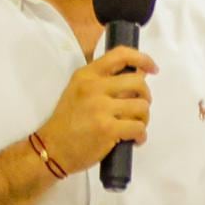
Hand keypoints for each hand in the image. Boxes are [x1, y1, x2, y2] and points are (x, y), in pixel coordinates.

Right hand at [37, 46, 154, 172]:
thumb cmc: (68, 122)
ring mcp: (100, 108)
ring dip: (143, 119)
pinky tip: (133, 139)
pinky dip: (140, 135)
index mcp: (86, 75)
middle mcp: (93, 87)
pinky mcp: (107, 129)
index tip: (153, 69)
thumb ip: (105, 82)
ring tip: (133, 126)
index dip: (142, 59)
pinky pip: (139, 127)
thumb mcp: (79, 91)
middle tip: (138, 109)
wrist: (52, 148)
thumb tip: (140, 73)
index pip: (120, 55)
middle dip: (145, 97)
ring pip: (142, 106)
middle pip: (138, 82)